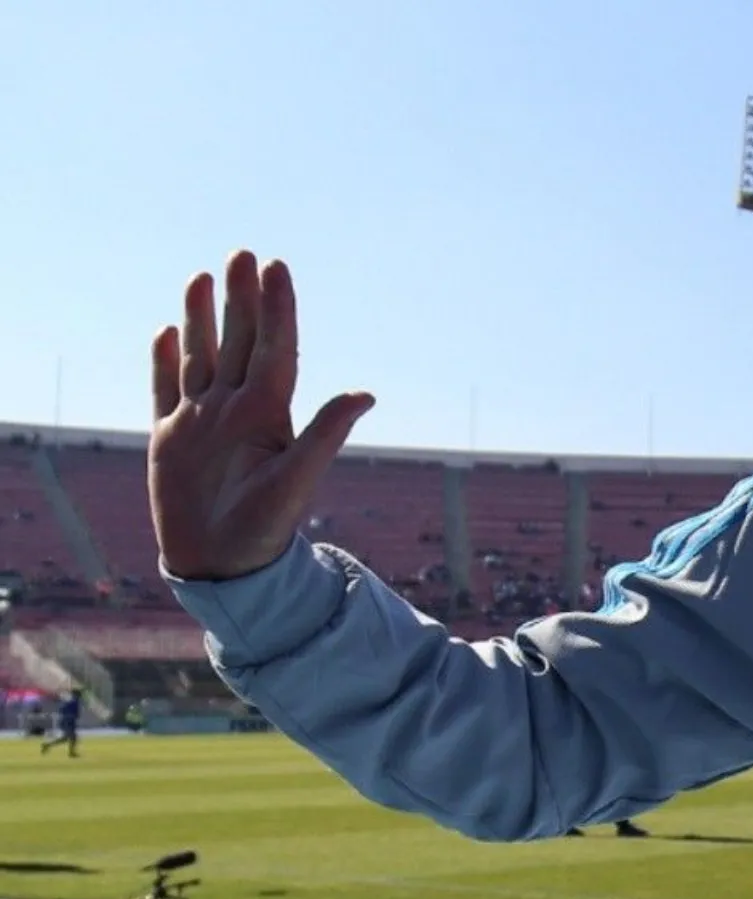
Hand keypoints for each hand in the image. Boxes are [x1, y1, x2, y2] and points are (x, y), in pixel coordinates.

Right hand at [149, 251, 373, 581]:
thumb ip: (325, 433)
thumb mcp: (297, 478)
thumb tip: (366, 394)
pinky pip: (165, 390)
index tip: (275, 267)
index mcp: (268, 413)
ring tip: (202, 276)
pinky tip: (165, 332)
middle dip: (241, 299)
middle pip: (239, 342)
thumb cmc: (266, 529)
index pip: (275, 348)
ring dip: (202, 318)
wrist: (224, 566)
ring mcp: (201, 421)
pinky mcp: (168, 439)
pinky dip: (163, 362)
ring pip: (202, 356)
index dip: (276, 309)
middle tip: (241, 253)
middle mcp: (236, 409)